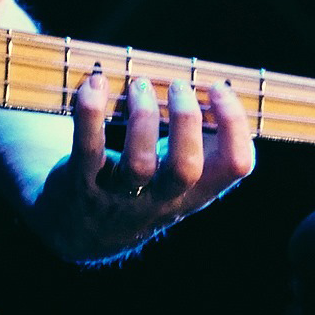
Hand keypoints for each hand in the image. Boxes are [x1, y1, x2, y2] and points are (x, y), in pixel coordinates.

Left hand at [31, 72, 254, 263]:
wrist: (80, 230)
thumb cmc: (138, 187)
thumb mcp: (175, 179)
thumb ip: (197, 144)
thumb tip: (214, 87)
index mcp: (194, 192)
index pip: (234, 166)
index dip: (234, 124)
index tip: (218, 88)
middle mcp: (161, 199)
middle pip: (186, 168)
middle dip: (186, 120)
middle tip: (178, 85)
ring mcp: (121, 195)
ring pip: (139, 163)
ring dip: (142, 116)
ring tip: (139, 84)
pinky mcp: (83, 183)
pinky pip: (88, 148)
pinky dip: (91, 112)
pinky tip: (96, 84)